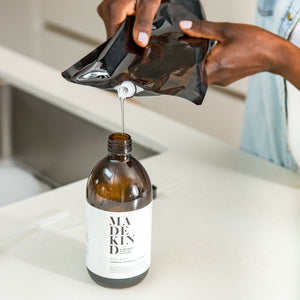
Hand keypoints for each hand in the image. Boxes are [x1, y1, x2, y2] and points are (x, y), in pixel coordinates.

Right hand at [98, 0, 160, 46]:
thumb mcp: (149, 3)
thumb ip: (144, 23)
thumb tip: (140, 41)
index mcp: (114, 10)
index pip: (114, 40)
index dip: (126, 46)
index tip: (137, 46)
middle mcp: (106, 9)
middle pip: (115, 37)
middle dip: (128, 37)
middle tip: (140, 30)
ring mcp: (106, 10)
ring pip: (115, 31)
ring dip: (127, 31)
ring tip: (137, 21)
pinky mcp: (108, 10)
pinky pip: (116, 24)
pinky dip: (125, 25)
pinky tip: (133, 19)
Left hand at [179, 20, 299, 88]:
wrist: (273, 54)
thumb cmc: (253, 42)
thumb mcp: (225, 30)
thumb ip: (202, 29)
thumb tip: (184, 26)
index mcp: (213, 68)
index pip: (188, 70)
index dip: (181, 61)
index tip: (179, 51)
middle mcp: (215, 79)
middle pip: (193, 73)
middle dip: (190, 61)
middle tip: (189, 48)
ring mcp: (220, 81)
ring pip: (202, 74)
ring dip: (200, 62)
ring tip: (202, 50)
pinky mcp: (225, 80)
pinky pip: (211, 74)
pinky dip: (209, 65)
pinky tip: (213, 55)